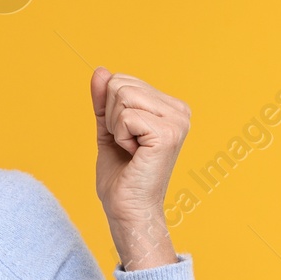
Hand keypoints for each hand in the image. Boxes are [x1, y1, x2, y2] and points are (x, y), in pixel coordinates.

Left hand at [90, 66, 186, 269]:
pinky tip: (134, 154)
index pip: (123, 80)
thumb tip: (100, 70)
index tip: (125, 137)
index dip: (111, 110)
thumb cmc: (121, 174)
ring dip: (115, 127)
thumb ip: (105, 100)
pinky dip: (120, 136)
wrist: (127, 209)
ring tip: (131, 149)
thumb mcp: (108, 128)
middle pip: (121, 84)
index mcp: (170, 107)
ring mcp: (177, 122)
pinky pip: (126, 116)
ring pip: (122, 96)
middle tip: (127, 145)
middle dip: (111, 116)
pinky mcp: (168, 134)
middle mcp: (180, 111)